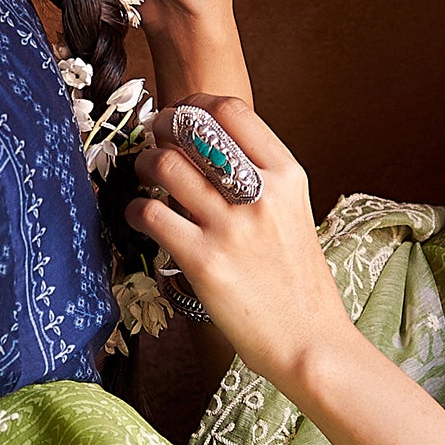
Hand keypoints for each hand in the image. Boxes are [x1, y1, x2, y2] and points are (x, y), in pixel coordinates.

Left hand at [129, 99, 355, 402]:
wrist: (309, 342)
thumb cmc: (298, 283)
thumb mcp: (295, 215)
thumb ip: (263, 180)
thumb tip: (213, 149)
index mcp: (287, 176)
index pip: (232, 110)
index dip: (196, 102)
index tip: (182, 112)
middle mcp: (260, 194)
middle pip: (193, 128)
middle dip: (163, 125)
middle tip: (155, 137)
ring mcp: (230, 227)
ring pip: (165, 165)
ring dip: (144, 162)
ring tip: (145, 174)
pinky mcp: (203, 261)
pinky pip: (151, 213)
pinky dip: (135, 208)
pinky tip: (140, 217)